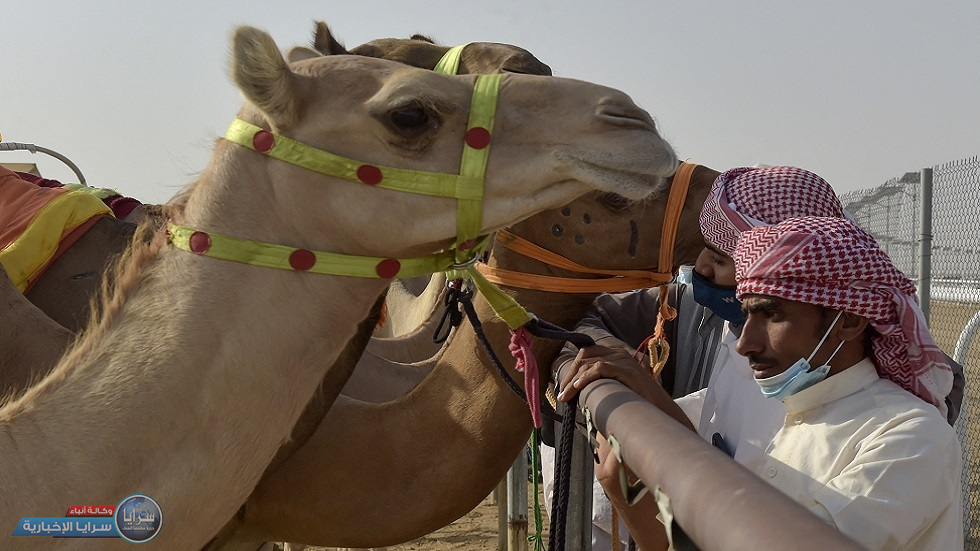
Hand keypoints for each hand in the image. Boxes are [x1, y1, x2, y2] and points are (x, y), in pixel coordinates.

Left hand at [556, 344, 694, 430]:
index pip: (587, 353)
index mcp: (616, 355)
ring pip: (589, 363)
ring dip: (573, 381)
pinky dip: (586, 377)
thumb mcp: (615, 388)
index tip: (564, 387)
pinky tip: (578, 387)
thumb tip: (577, 392)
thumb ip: (600, 384)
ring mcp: (624, 360)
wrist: (661, 411)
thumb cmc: (637, 402)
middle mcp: (619, 353)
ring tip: (566, 396)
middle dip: (570, 375)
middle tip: (562, 394)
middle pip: (585, 356)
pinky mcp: (627, 370)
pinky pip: (600, 368)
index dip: (572, 369)